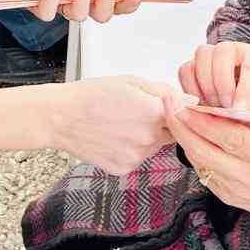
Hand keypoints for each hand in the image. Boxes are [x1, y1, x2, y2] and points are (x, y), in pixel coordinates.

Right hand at [47, 77, 187, 174]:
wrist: (60, 118)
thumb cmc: (91, 95)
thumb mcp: (130, 81)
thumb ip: (164, 91)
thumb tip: (190, 100)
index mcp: (153, 112)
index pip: (184, 114)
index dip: (176, 110)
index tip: (169, 107)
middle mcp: (148, 138)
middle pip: (172, 132)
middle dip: (163, 123)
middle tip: (138, 112)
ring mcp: (136, 156)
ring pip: (156, 146)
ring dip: (148, 136)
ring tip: (122, 123)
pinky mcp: (124, 168)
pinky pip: (139, 157)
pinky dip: (132, 149)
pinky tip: (114, 137)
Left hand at [165, 88, 249, 228]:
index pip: (229, 138)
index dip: (205, 121)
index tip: (187, 102)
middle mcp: (246, 176)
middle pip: (204, 151)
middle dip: (182, 126)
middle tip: (168, 102)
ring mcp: (234, 189)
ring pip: (200, 162)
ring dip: (183, 138)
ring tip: (172, 114)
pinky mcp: (227, 196)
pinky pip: (204, 173)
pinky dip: (193, 152)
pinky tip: (187, 135)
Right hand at [178, 42, 249, 112]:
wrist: (238, 122)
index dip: (245, 88)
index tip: (240, 111)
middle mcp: (234, 50)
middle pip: (222, 52)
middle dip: (222, 84)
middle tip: (224, 109)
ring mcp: (211, 55)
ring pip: (202, 55)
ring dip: (205, 85)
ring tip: (212, 109)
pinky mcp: (193, 66)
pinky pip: (186, 70)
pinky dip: (190, 89)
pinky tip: (200, 108)